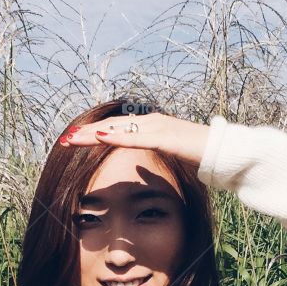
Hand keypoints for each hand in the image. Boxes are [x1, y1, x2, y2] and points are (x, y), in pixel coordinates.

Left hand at [59, 112, 209, 168]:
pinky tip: (99, 138)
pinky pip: (136, 137)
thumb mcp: (168, 156)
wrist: (223, 151)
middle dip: (85, 133)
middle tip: (63, 140)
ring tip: (72, 139)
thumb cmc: (198, 155)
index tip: (72, 141)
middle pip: (111, 126)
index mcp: (150, 126)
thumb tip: (136, 164)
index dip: (92, 134)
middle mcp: (150, 121)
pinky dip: (116, 137)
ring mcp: (158, 126)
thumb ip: (150, 157)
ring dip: (93, 134)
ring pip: (118, 128)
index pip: (115, 128)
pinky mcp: (165, 136)